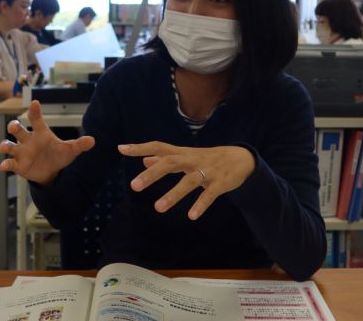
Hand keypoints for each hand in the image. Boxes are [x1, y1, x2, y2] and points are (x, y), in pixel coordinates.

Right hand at [0, 100, 94, 184]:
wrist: (51, 171)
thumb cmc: (58, 155)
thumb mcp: (70, 150)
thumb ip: (79, 145)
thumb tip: (93, 140)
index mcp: (41, 133)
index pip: (36, 119)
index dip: (35, 111)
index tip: (35, 103)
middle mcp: (28, 140)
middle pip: (18, 129)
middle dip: (14, 126)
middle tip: (14, 126)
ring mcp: (21, 152)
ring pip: (10, 145)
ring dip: (5, 145)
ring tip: (4, 147)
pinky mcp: (18, 164)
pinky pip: (10, 163)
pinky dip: (6, 164)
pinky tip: (4, 166)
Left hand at [117, 142, 255, 219]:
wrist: (240, 158)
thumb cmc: (207, 158)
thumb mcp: (186, 156)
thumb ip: (165, 158)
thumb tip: (144, 159)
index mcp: (182, 153)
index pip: (158, 146)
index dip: (140, 147)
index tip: (121, 149)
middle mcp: (192, 160)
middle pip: (171, 163)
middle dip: (152, 174)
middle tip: (134, 186)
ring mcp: (207, 171)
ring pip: (189, 181)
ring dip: (173, 194)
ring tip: (158, 208)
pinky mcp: (220, 183)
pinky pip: (210, 194)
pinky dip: (201, 204)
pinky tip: (191, 216)